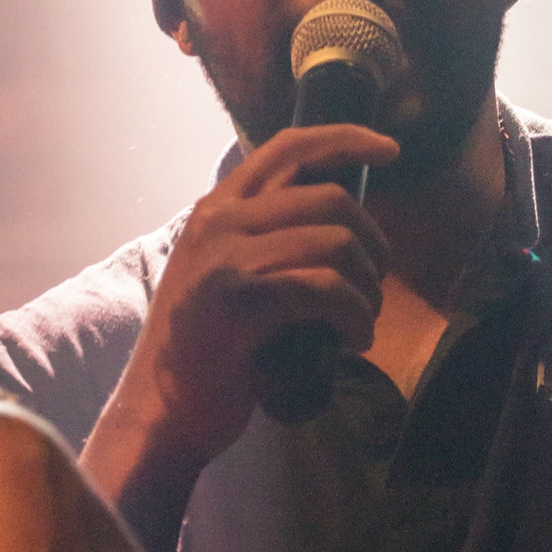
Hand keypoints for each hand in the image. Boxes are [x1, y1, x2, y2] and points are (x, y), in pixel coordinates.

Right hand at [121, 122, 396, 466]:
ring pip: (335, 243)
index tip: (390, 151)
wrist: (162, 411)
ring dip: (368, 288)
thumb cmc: (207, 348)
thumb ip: (265, 236)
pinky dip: (356, 316)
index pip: (288, 147)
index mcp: (216, 207)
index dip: (346, 139)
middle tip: (376, 283)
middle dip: (371, 241)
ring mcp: (226, 258)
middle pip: (329, 198)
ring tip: (363, 320)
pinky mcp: (242, 301)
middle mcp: (218, 220)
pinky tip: (355, 340)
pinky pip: (326, 290)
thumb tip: (341, 218)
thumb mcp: (226, 272)